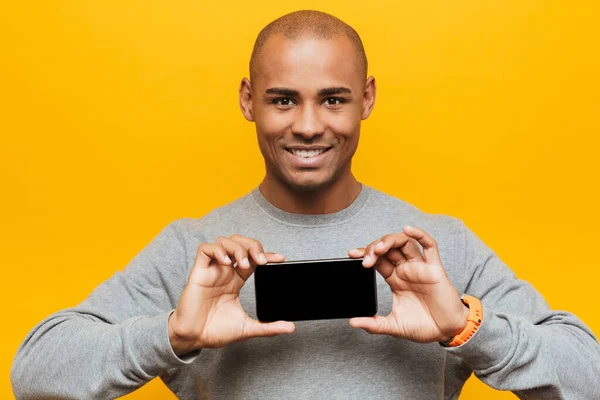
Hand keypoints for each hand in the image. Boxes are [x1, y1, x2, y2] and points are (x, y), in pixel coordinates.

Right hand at [168, 234, 294, 354]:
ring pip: (224, 241)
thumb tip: (290, 328)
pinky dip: (217, 250)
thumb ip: (268, 327)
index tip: (280, 258)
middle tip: (259, 260)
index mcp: (236, 280)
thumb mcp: (247, 328)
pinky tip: (225, 262)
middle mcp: (225, 272)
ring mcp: (212, 270)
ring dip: (237, 248)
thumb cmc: (214, 331)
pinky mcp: (198, 272)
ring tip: (242, 263)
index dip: (267, 254)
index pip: (253, 258)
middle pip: (240, 243)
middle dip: (252, 246)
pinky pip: (205, 249)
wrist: (194, 338)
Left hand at [348, 225, 468, 342]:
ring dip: (389, 241)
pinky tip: (408, 229)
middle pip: (388, 248)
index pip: (377, 259)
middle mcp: (406, 270)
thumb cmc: (424, 326)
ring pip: (404, 243)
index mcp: (395, 279)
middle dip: (373, 248)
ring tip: (378, 248)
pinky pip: (429, 246)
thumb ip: (374, 324)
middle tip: (364, 259)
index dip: (364, 254)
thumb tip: (353, 322)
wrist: (447, 332)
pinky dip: (419, 234)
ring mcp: (420, 267)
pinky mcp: (435, 268)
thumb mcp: (393, 326)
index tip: (351, 255)